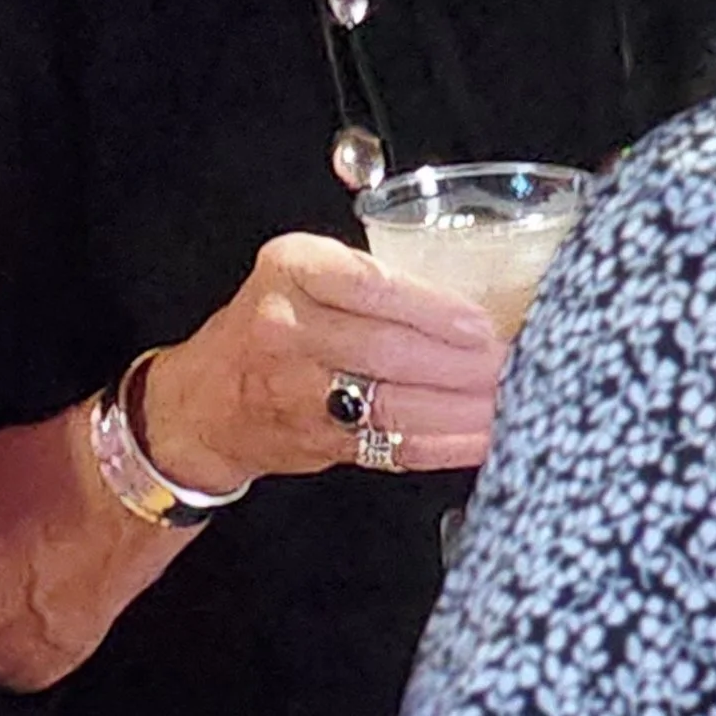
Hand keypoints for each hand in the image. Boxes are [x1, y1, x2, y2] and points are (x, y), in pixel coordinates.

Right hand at [139, 233, 503, 489]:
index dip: (432, 308)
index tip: (481, 323)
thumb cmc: (270, 324)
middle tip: (511, 363)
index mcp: (292, 270)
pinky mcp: (318, 441)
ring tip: (507, 401)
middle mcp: (287, 328)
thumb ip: (370, 276)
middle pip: (387, 349)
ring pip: (394, 402)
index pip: (370, 284)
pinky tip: (478, 437)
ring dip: (461, 408)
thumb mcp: (302, 270)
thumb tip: (472, 295)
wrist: (204, 401)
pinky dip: (443, 444)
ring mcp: (298, 391)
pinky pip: (391, 445)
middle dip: (461, 362)